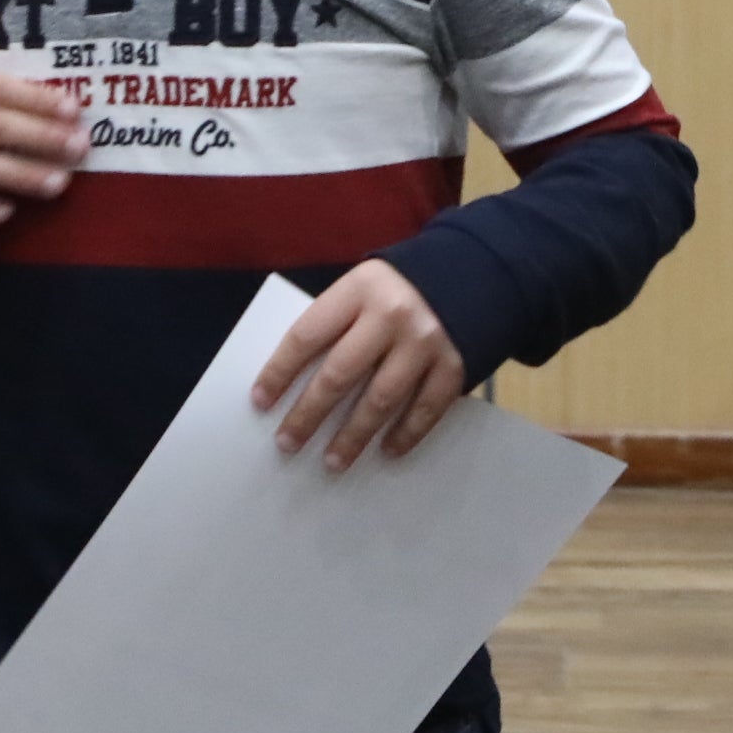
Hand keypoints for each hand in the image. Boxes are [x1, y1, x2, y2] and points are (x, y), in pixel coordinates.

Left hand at [253, 258, 466, 468]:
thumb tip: (294, 380)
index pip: (307, 335)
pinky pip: (425, 410)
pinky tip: (386, 451)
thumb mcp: (362, 288)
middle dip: (308, 414)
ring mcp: (425, 342)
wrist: (473, 271)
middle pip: (339, 373)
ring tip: (331, 461)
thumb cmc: (398, 289)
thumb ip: (336, 322)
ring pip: (380, 399)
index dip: (279, 371)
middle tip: (287, 443)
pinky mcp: (454, 365)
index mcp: (359, 289)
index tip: (260, 402)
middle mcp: (391, 315)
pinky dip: (404, 434)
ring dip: (352, 436)